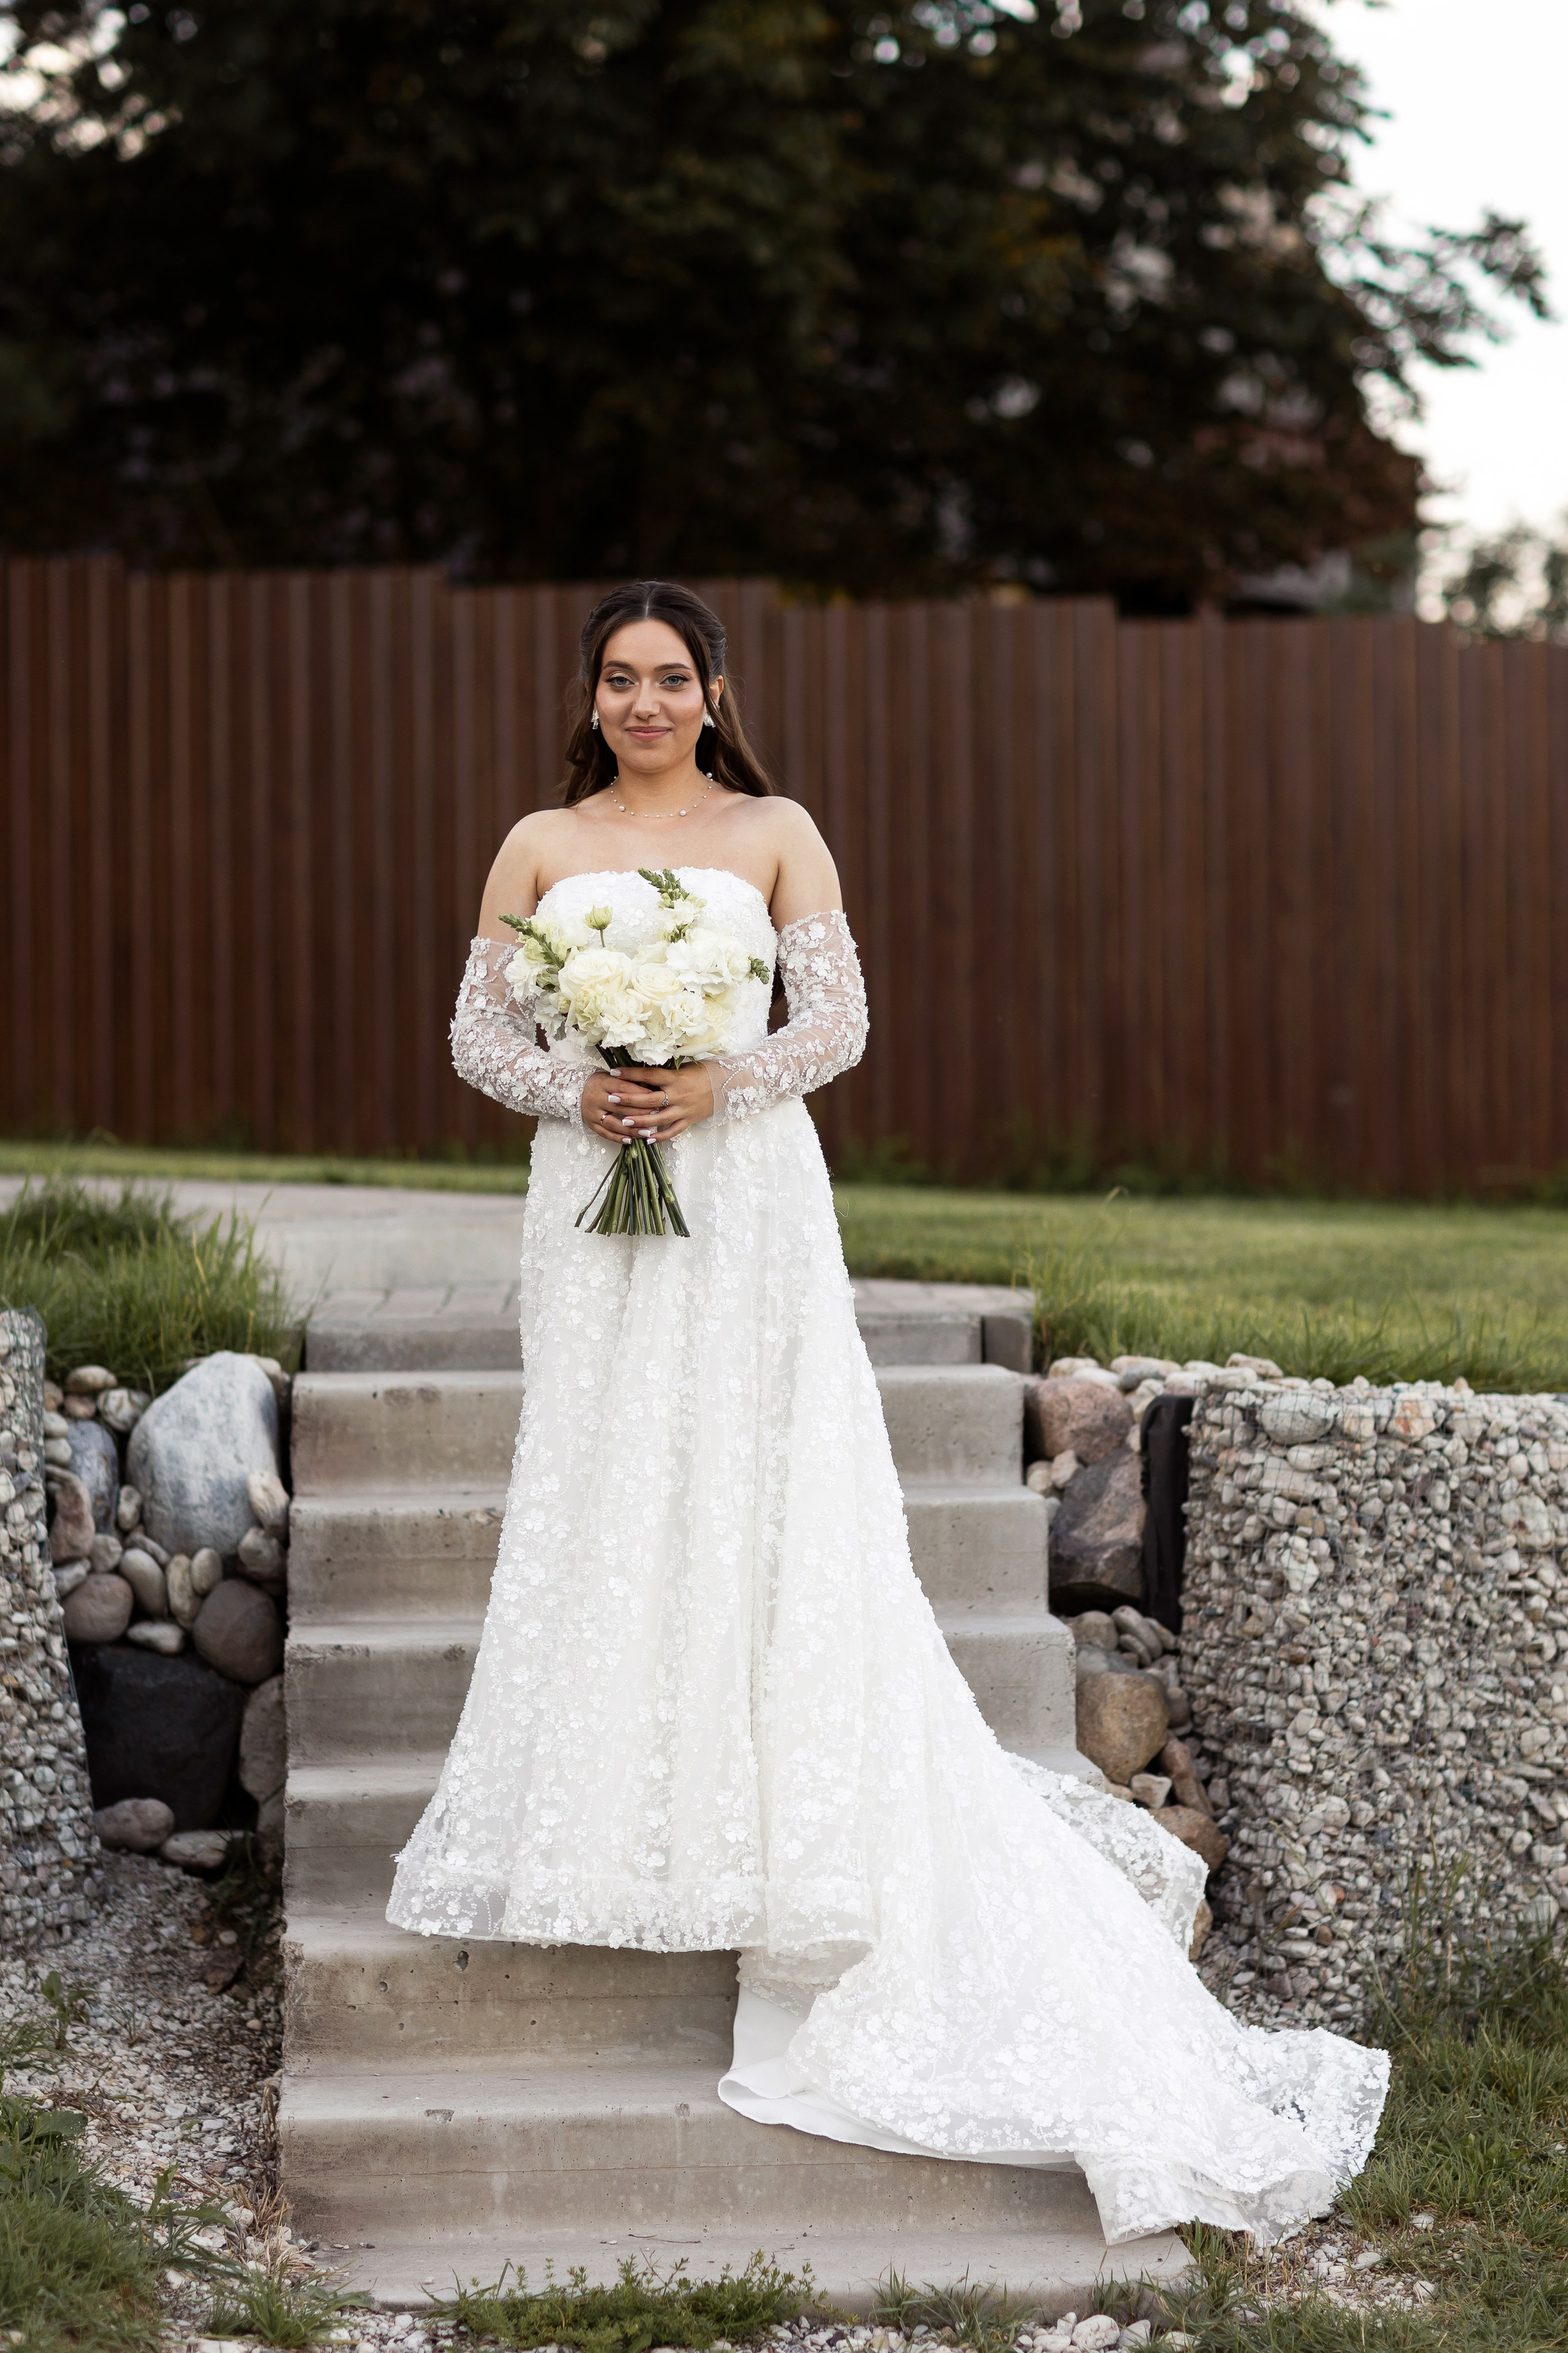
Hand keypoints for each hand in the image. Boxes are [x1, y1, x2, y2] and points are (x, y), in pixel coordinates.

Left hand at [581, 1064, 714, 1143]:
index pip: (649, 1075)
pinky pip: (673, 1131)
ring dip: (640, 1121)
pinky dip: (660, 1136)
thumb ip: (665, 1073)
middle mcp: (678, 1094)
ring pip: (658, 1118)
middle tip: (611, 1099)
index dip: (630, 1073)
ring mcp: (684, 1109)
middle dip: (628, 1099)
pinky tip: (647, 1139)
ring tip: (624, 1122)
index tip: (613, 1072)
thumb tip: (642, 1073)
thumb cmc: (704, 1072)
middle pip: (649, 1098)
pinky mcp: (690, 1120)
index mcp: (676, 1078)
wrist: (728, 1084)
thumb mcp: (684, 1067)